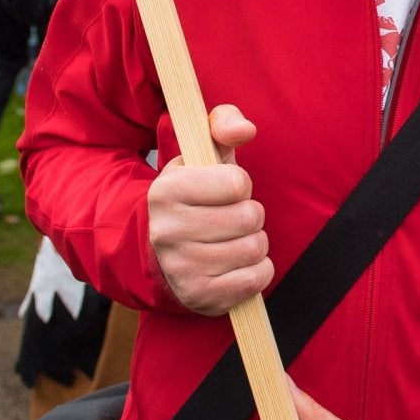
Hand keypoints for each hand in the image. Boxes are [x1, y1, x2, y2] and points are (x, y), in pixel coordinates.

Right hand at [147, 104, 270, 314]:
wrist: (162, 250)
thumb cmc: (195, 195)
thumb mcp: (202, 153)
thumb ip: (223, 124)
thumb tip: (245, 129)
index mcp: (166, 190)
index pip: (238, 183)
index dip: (239, 185)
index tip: (225, 190)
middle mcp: (167, 231)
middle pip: (250, 217)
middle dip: (250, 215)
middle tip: (231, 218)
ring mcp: (181, 267)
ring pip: (255, 248)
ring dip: (254, 242)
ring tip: (232, 239)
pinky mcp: (199, 295)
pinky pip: (256, 279)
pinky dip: (257, 270)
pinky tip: (237, 264)